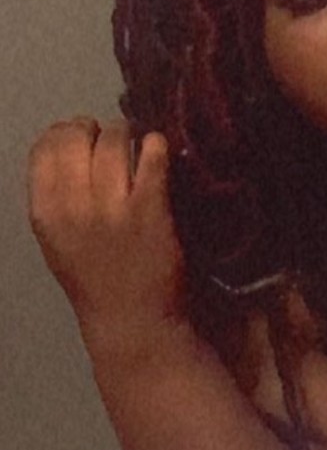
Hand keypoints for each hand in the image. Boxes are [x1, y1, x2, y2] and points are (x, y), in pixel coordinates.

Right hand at [27, 117, 185, 358]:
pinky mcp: (151, 209)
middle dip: (97, 129)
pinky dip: (157, 145)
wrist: (133, 321)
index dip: (65, 131)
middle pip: (79, 136)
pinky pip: (153, 155)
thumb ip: (56, 196)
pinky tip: (159, 151)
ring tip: (138, 145)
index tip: (82, 134)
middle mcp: (73, 207)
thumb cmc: (94, 280)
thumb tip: (69, 144)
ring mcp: (113, 208)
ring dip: (129, 134)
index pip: (44, 148)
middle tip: (113, 137)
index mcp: (45, 214)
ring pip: (115, 139)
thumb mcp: (56, 241)